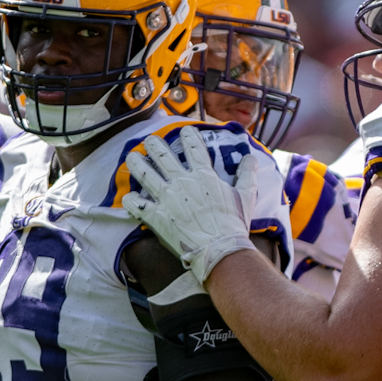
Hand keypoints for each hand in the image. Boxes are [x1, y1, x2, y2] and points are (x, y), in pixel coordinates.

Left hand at [121, 128, 254, 279]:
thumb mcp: (246, 196)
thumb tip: (252, 158)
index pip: (194, 148)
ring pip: (145, 174)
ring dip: (136, 163)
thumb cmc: (234, 224)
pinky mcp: (156, 217)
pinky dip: (132, 200)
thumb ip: (247, 174)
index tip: (185, 130)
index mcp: (203, 176)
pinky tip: (130, 197)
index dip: (189, 136)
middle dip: (153, 144)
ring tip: (131, 157)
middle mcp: (181, 182)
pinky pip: (137, 205)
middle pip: (162, 156)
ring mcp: (166, 199)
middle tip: (149, 140)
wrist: (220, 250)